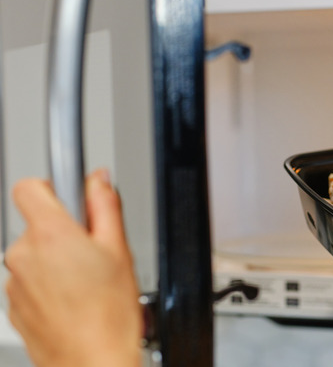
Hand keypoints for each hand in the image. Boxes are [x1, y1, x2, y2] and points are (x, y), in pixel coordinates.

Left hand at [5, 169, 141, 366]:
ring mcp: (15, 283)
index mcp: (50, 234)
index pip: (30, 187)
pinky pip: (32, 282)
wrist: (91, 363)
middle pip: (37, 225)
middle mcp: (23, 255)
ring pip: (36, 256)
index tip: (71, 199)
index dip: (53, 188)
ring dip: (58, 262)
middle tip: (95, 252)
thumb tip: (97, 181)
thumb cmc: (108, 315)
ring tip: (89, 283)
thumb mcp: (120, 250)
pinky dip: (51, 286)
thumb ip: (106, 206)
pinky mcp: (15, 306)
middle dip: (65, 232)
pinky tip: (77, 301)